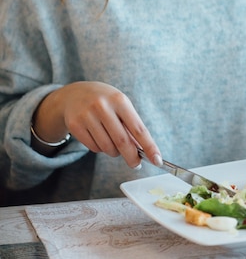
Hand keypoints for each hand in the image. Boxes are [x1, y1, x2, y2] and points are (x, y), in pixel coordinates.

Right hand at [31, 81, 161, 168]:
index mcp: (119, 100)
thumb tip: (142, 150)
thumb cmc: (105, 101)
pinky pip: (94, 148)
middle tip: (136, 164)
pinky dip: (100, 148)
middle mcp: (103, 106)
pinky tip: (98, 136)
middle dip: (132, 157)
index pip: (138, 128)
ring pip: (107, 147)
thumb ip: (131, 126)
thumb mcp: (120, 106)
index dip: (149, 146)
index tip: (158, 160)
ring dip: (114, 152)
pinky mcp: (75, 125)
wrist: (74, 94)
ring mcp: (87, 115)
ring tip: (112, 141)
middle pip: (122, 141)